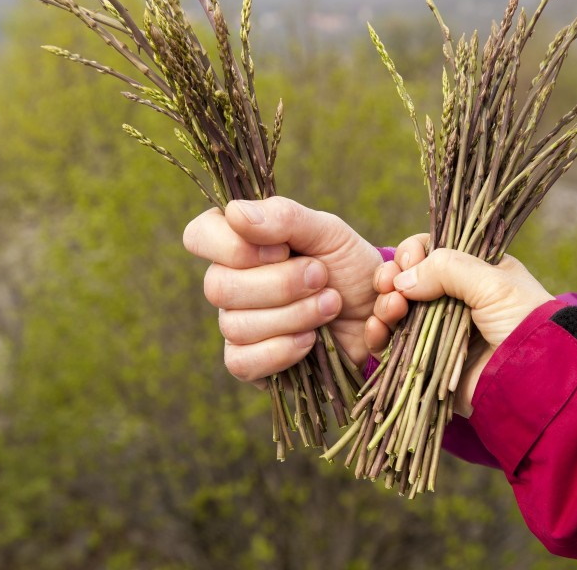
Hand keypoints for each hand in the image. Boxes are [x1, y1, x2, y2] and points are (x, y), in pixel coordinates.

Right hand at [183, 196, 382, 382]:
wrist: (376, 313)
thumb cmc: (349, 266)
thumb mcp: (329, 232)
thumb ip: (285, 218)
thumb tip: (234, 214)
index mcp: (239, 242)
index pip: (200, 235)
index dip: (237, 246)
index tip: (283, 249)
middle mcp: (229, 282)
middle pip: (218, 287)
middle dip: (281, 284)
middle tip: (322, 277)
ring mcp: (236, 323)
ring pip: (236, 325)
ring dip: (295, 315)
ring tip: (330, 304)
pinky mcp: (248, 362)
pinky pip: (242, 362)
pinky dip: (283, 350)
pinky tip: (311, 339)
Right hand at [367, 235, 552, 416]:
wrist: (532, 378)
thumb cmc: (523, 322)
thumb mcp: (492, 283)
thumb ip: (448, 269)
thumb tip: (402, 278)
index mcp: (476, 271)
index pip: (433, 251)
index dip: (414, 253)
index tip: (408, 260)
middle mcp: (454, 297)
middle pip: (407, 279)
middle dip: (391, 279)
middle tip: (387, 285)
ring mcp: (439, 329)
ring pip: (396, 310)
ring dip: (385, 306)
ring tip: (390, 311)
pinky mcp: (428, 359)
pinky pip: (393, 345)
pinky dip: (379, 336)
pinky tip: (378, 332)